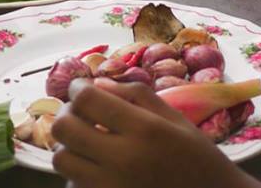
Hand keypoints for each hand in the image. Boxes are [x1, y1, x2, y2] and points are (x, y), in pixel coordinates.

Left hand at [53, 80, 253, 187]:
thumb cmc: (198, 157)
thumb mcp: (174, 118)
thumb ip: (135, 95)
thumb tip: (97, 83)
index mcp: (144, 129)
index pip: (86, 99)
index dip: (77, 89)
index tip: (81, 88)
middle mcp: (124, 159)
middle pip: (64, 128)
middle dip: (68, 114)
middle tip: (81, 114)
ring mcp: (112, 186)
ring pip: (61, 159)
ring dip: (69, 145)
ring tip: (87, 142)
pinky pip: (73, 184)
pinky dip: (77, 172)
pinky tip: (95, 166)